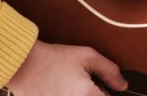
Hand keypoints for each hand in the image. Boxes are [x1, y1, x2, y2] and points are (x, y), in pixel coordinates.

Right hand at [6, 40, 128, 95]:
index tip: (103, 86)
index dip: (107, 92)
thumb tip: (122, 84)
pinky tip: (63, 91)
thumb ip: (110, 70)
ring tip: (72, 87)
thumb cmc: (53, 59)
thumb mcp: (86, 55)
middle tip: (86, 85)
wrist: (24, 66)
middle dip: (95, 94)